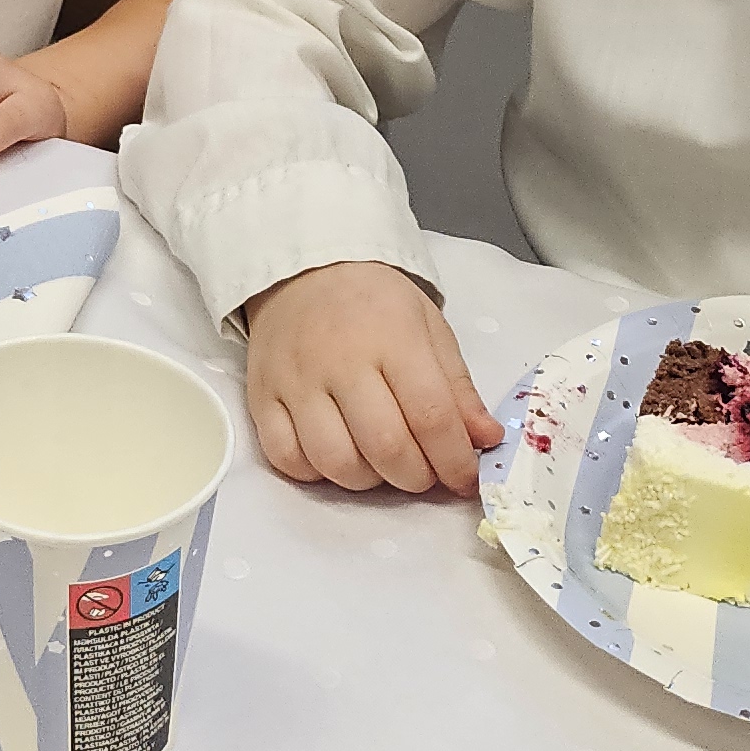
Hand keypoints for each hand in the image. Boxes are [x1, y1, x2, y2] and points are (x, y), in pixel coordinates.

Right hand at [241, 260, 501, 496]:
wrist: (305, 269)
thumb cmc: (375, 302)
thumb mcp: (429, 329)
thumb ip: (458, 389)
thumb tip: (487, 441)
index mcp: (393, 339)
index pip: (430, 416)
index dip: (454, 461)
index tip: (464, 480)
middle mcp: (341, 361)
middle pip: (385, 447)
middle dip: (416, 478)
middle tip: (424, 473)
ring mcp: (296, 381)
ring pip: (335, 462)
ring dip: (368, 481)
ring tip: (381, 464)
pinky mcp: (262, 396)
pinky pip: (286, 458)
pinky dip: (315, 473)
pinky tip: (336, 455)